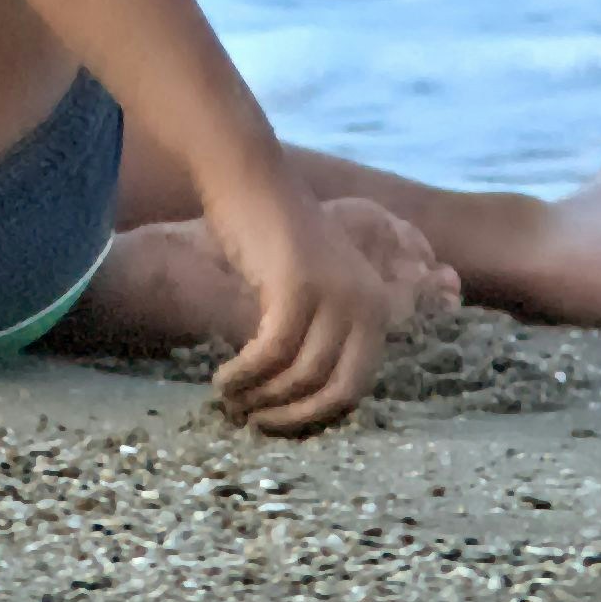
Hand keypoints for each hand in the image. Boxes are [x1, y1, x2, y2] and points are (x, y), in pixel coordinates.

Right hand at [204, 177, 391, 436]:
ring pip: (301, 375)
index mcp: (376, 307)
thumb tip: (301, 399)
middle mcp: (366, 303)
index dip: (315, 414)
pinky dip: (245, 375)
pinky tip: (224, 380)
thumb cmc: (273, 236)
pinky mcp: (297, 288)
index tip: (279, 421)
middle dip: (292, 416)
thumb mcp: (314, 287)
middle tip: (254, 422)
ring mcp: (335, 296)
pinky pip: (271, 353)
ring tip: (231, 399)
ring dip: (261, 397)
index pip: (356, 386)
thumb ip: (322, 333)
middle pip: (335, 389)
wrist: (251, 179)